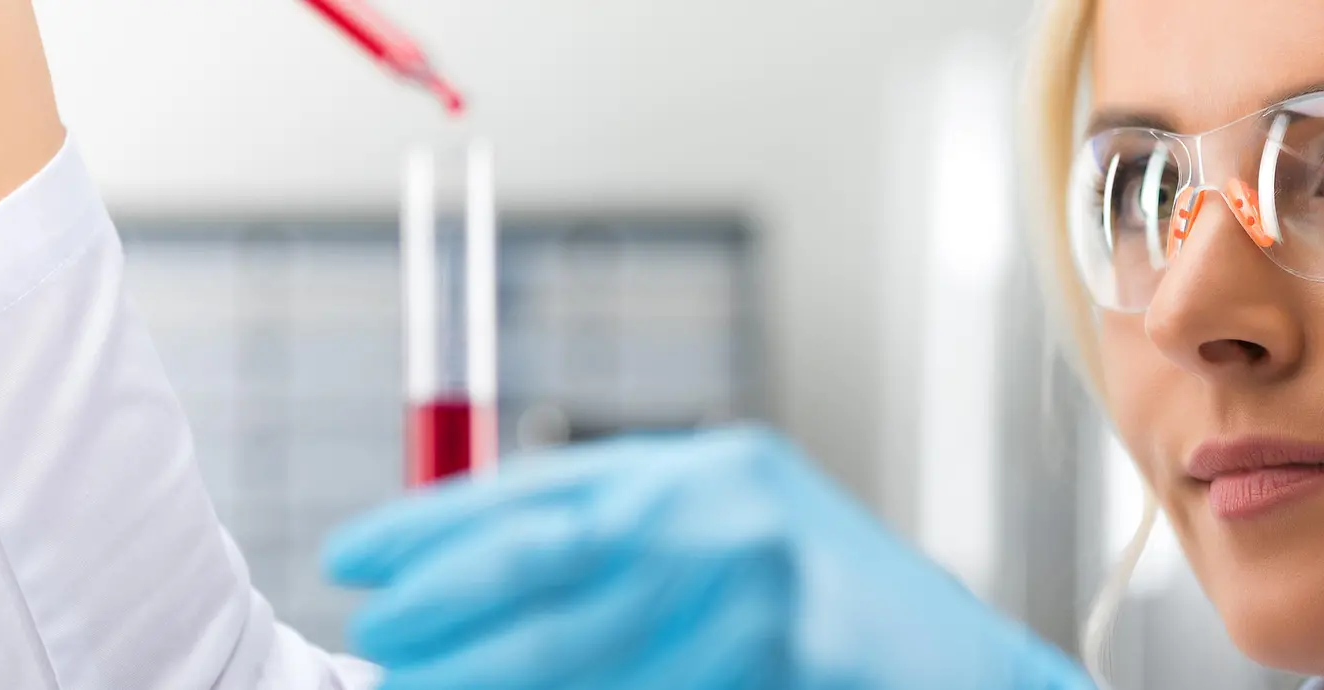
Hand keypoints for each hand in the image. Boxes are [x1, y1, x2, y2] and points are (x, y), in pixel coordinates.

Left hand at [323, 426, 1094, 689]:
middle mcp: (730, 506)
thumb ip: (623, 539)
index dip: (435, 523)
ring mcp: (761, 582)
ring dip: (485, 673)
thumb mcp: (730, 541)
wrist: (968, 672)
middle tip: (373, 639)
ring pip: (578, 641)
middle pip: (545, 553)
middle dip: (440, 600)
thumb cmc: (834, 615)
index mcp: (708, 467)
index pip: (542, 485)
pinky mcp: (783, 650)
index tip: (355, 557)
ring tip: (415, 689)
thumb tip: (466, 577)